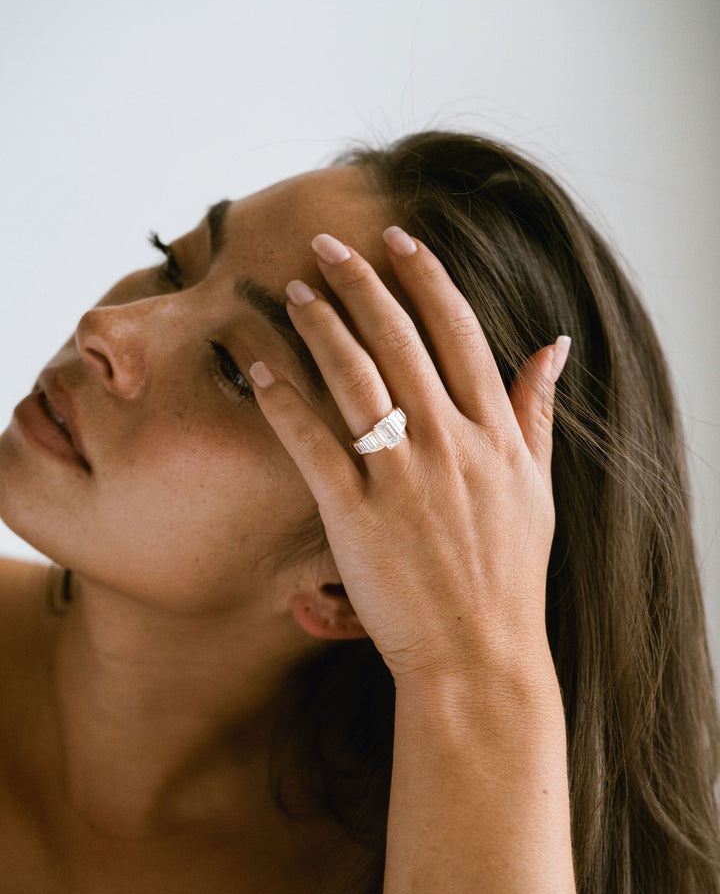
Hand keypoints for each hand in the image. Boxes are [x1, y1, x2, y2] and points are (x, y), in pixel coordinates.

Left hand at [250, 227, 569, 681]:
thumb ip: (537, 413)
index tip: (400, 240)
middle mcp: (450, 443)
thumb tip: (552, 348)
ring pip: (355, 379)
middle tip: (327, 245)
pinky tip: (260, 370)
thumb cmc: (508, 575)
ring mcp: (402, 477)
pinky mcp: (356, 514)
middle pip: (400, 340)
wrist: (478, 653)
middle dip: (361, 282)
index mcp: (494, 434)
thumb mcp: (537, 489)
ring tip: (295, 291)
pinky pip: (313, 443)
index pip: (459, 332)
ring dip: (321, 327)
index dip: (427, 277)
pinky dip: (285, 402)